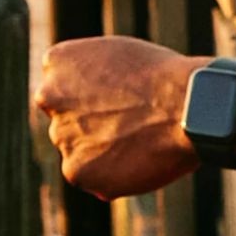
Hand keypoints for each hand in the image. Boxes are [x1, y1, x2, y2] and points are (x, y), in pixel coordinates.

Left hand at [31, 36, 197, 199]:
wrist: (186, 106)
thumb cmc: (164, 77)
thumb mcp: (119, 57)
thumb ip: (92, 77)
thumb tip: (89, 101)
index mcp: (57, 61)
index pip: (63, 86)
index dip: (93, 96)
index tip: (118, 100)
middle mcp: (49, 97)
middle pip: (67, 119)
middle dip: (92, 125)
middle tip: (129, 126)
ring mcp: (61, 135)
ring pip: (79, 150)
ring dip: (102, 151)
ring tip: (140, 141)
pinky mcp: (76, 171)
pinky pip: (92, 178)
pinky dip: (112, 177)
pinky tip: (138, 160)